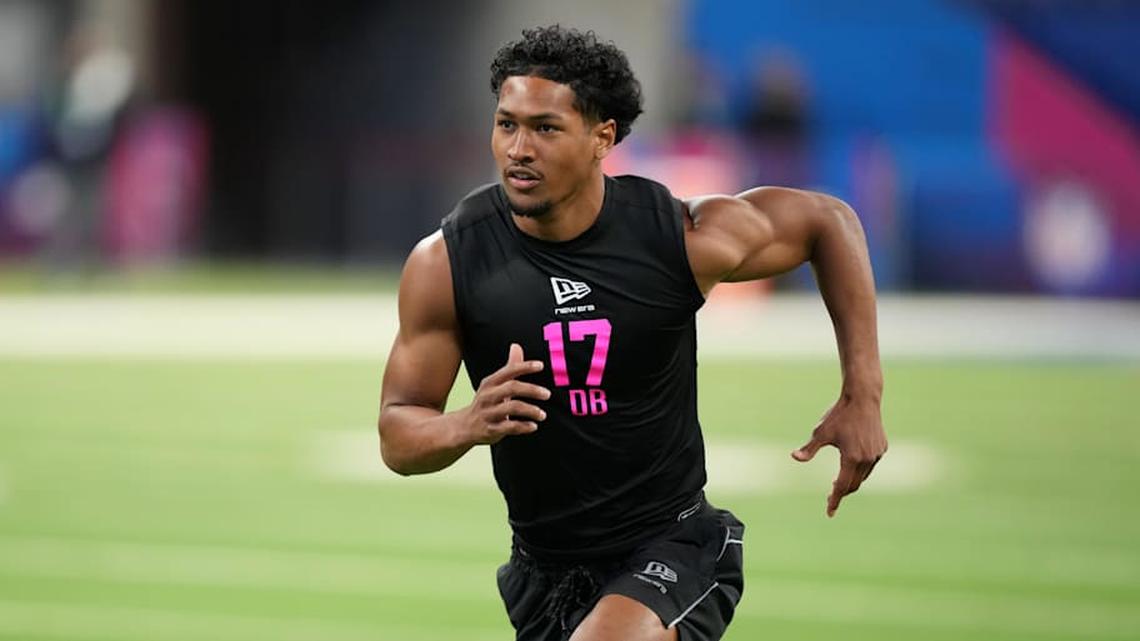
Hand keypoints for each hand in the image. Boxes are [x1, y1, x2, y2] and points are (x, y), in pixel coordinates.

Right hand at [462, 343, 550, 444]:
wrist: (465, 427)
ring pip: (512, 407)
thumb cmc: (486, 402)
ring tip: (542, 414)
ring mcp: (488, 413)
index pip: (509, 371)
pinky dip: (523, 426)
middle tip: (547, 394)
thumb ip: (509, 367)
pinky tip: (533, 426)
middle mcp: (488, 396)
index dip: (525, 366)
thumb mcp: (494, 384)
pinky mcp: (491, 429)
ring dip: (530, 410)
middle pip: (512, 387)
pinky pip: (510, 427)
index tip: (540, 365)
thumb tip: (516, 346)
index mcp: (490, 383)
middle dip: (532, 390)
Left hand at [791, 396, 886, 516]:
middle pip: (854, 485)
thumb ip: (809, 449)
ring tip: (839, 480)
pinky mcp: (882, 448)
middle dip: (842, 492)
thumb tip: (794, 457)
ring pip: (863, 476)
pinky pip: (871, 464)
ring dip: (852, 480)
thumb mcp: (820, 432)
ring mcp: (876, 454)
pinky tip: (853, 464)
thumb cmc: (839, 414)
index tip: (829, 511)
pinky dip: (861, 469)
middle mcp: (867, 459)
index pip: (842, 487)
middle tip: (831, 495)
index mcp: (851, 458)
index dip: (835, 500)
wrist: (863, 398)